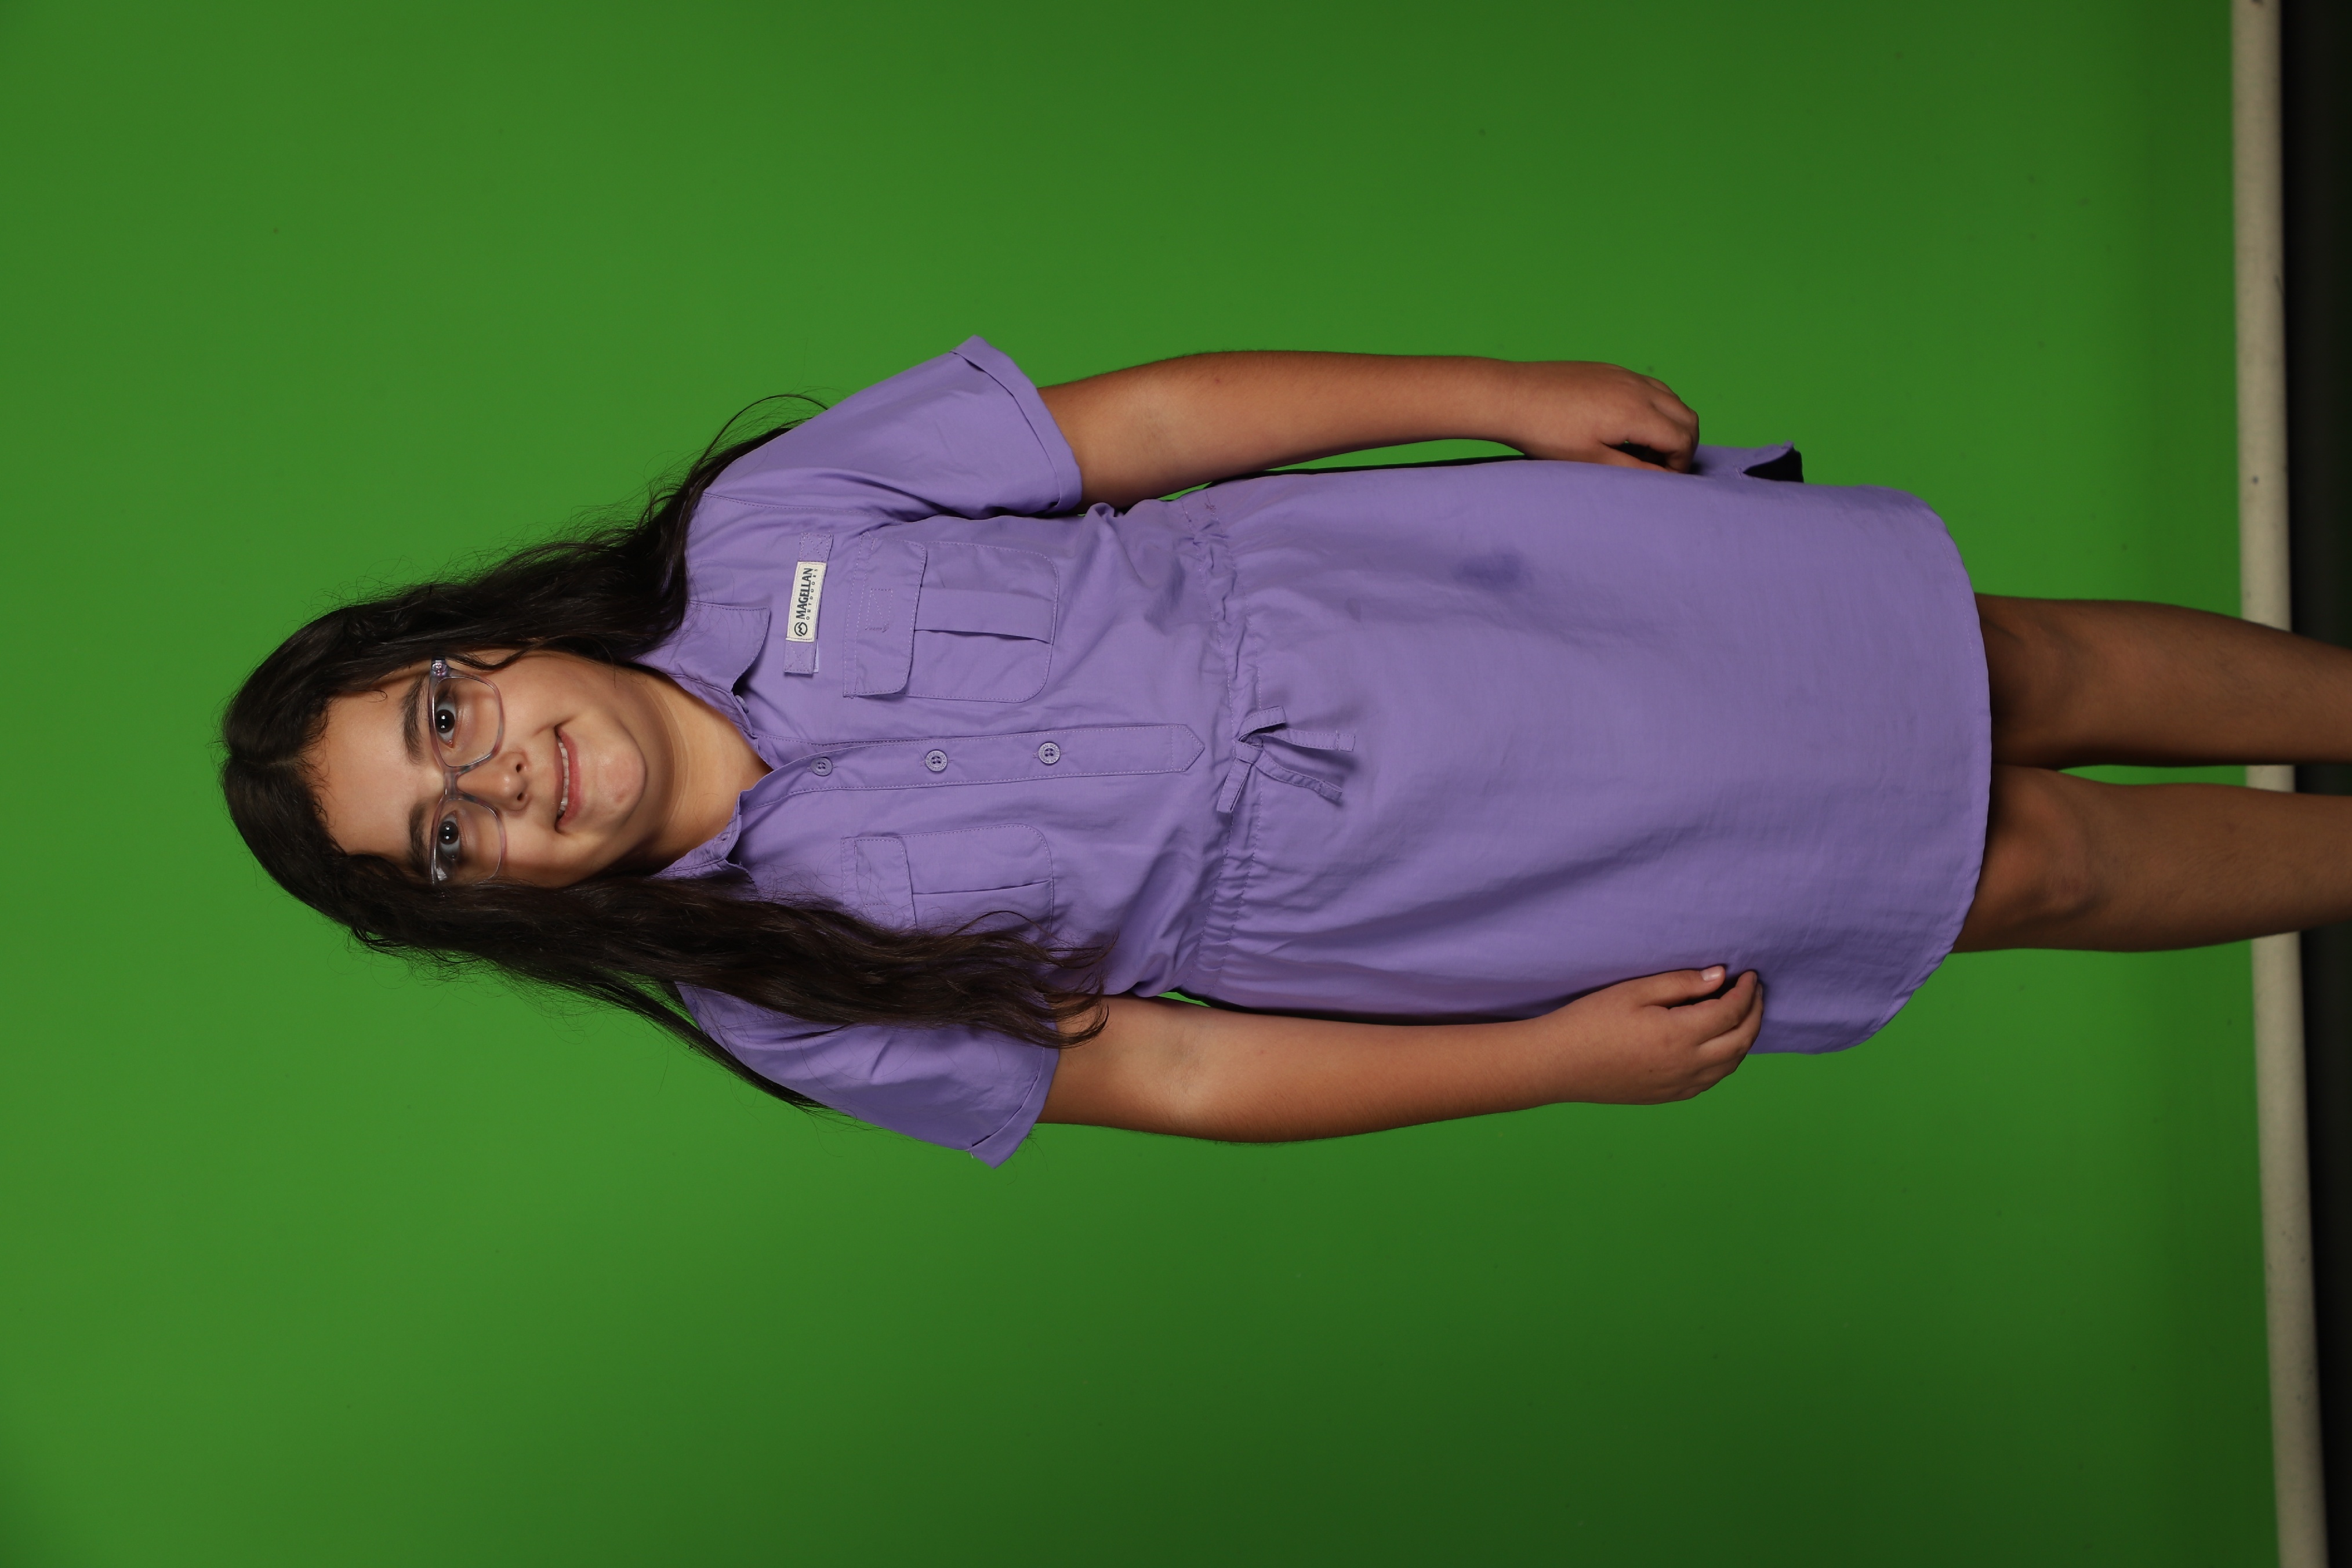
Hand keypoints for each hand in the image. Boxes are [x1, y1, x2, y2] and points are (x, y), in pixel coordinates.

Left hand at [1500, 361, 1700, 472]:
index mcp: (1636, 412)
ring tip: (1645, 449)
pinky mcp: (1609, 370)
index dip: (1680, 464)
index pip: (1682, 438)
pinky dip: (1654, 407)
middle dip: (1683, 444)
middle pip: (1685, 416)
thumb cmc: (1545, 433)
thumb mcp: (1591, 461)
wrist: (1509, 396)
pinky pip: (1648, 386)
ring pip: (1670, 398)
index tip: (1664, 479)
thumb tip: (1664, 477)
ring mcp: (1624, 374)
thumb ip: (1634, 469)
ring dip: (1670, 424)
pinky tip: (1628, 427)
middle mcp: (1637, 387)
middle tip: (1662, 467)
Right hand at [1543, 966, 1760, 1102]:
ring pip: (1731, 1064)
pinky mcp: (1670, 1096)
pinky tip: (1720, 1044)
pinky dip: (1727, 1060)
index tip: (1749, 975)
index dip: (1746, 992)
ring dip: (1745, 1037)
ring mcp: (1680, 1085)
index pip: (1731, 1012)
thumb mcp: (1634, 991)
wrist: (1559, 1064)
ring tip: (1742, 1014)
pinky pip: (1712, 1080)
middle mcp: (1688, 1065)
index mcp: (1680, 1036)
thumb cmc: (1590, 1021)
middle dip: (1755, 1013)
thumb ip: (1680, 983)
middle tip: (1754, 992)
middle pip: (1741, 1040)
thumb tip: (1720, 977)